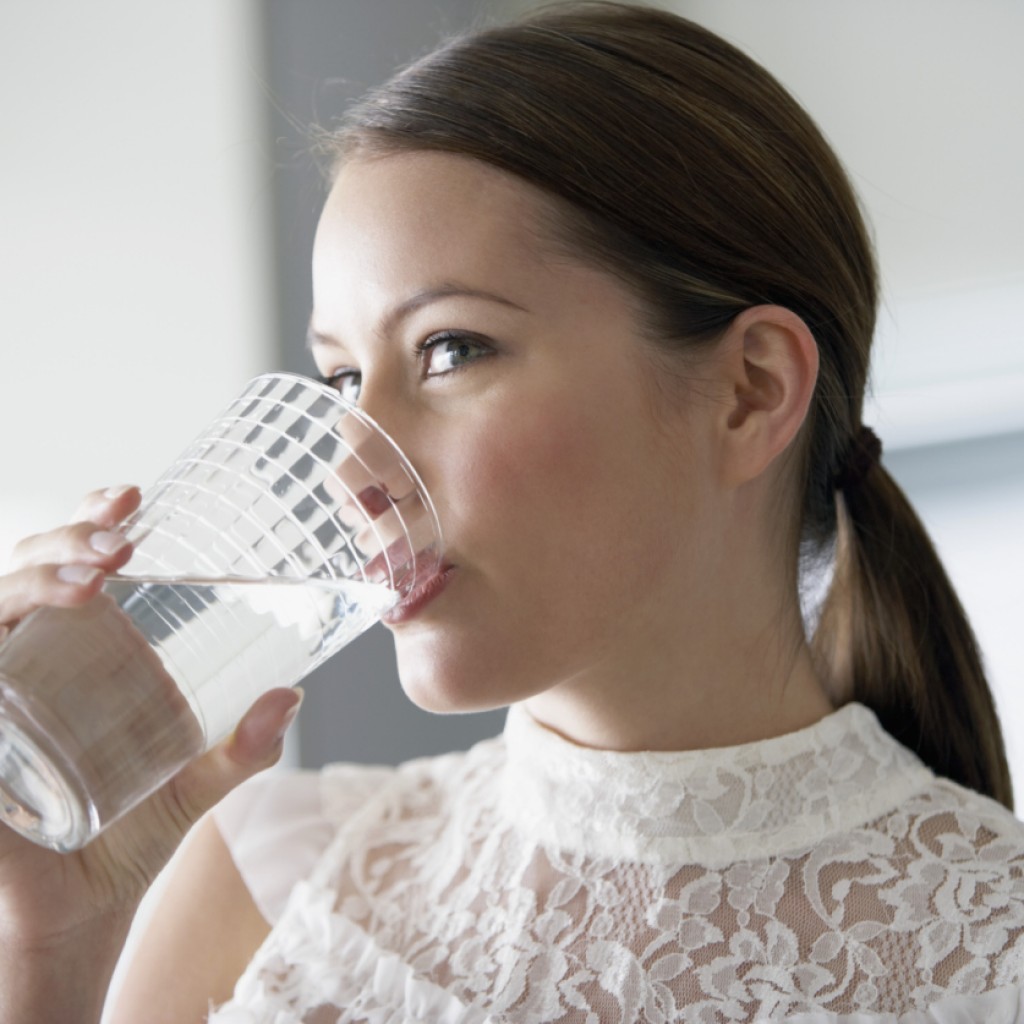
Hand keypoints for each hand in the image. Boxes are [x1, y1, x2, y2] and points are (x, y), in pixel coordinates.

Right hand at [0, 487, 300, 1009]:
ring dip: (36, 575)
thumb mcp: (196, 784)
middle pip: (31, 572)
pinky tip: (23, 624)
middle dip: (67, 539)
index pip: (73, 568)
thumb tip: (293, 695)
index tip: (132, 495)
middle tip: (121, 538)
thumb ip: (243, 749)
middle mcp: (34, 662)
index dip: (89, 521)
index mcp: (85, 657)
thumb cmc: (131, 839)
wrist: (79, 915)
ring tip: (100, 572)